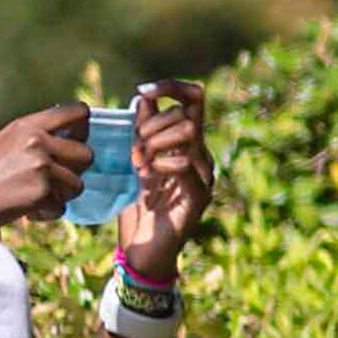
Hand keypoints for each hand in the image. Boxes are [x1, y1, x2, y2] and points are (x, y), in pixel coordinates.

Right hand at [0, 103, 91, 240]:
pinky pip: (62, 207)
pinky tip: (25, 212)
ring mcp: (40, 166)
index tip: (73, 145)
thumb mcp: (4, 146)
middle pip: (87, 154)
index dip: (83, 130)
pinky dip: (46, 215)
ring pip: (78, 184)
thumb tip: (73, 146)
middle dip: (74, 173)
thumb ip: (36, 142)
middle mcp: (37, 141)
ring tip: (32, 198)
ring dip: (60, 196)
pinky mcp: (41, 193)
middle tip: (51, 182)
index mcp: (27, 125)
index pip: (78, 111)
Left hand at [114, 82, 213, 280]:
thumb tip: (142, 97)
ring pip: (188, 133)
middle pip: (185, 114)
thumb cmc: (138, 208)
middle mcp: (201, 156)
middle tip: (133, 151)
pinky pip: (186, 164)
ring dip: (155, 143)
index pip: (194, 98)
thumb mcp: (135, 160)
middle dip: (151, 125)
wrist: (142, 250)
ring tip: (138, 165)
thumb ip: (141, 130)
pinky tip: (146, 176)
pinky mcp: (200, 196)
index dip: (171, 87)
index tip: (143, 90)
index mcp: (188, 144)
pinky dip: (162, 164)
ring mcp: (204, 176)